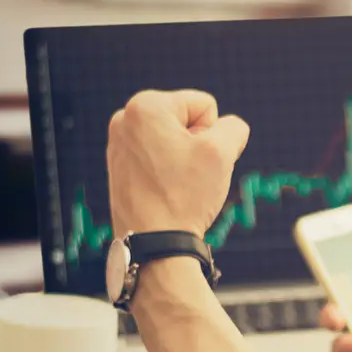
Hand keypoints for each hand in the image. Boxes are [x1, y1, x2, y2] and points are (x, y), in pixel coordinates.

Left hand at [107, 90, 249, 239]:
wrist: (155, 245)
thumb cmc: (184, 196)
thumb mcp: (222, 153)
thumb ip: (233, 127)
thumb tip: (228, 129)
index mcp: (146, 106)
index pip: (205, 105)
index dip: (212, 135)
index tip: (196, 161)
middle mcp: (125, 119)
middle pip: (187, 120)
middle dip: (196, 144)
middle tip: (187, 175)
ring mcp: (118, 143)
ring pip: (173, 140)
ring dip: (183, 159)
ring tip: (175, 184)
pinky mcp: (118, 166)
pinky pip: (158, 157)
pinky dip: (167, 171)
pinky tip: (164, 191)